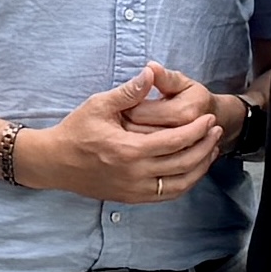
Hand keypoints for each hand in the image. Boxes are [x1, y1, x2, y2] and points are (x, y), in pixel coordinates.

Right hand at [18, 70, 227, 203]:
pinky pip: (167, 195)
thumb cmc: (75, 131)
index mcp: (129, 150)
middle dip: (205, 146)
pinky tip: (192, 169)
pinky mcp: (132, 198)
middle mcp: (135, 174)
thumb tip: (150, 73)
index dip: (197, 130)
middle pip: (184, 164)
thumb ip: (129, 92)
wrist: (54, 163)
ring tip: (211, 150)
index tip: (209, 119)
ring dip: (200, 167)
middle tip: (216, 131)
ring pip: (180, 184)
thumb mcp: (99, 105)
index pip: (176, 142)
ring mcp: (134, 190)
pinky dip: (185, 183)